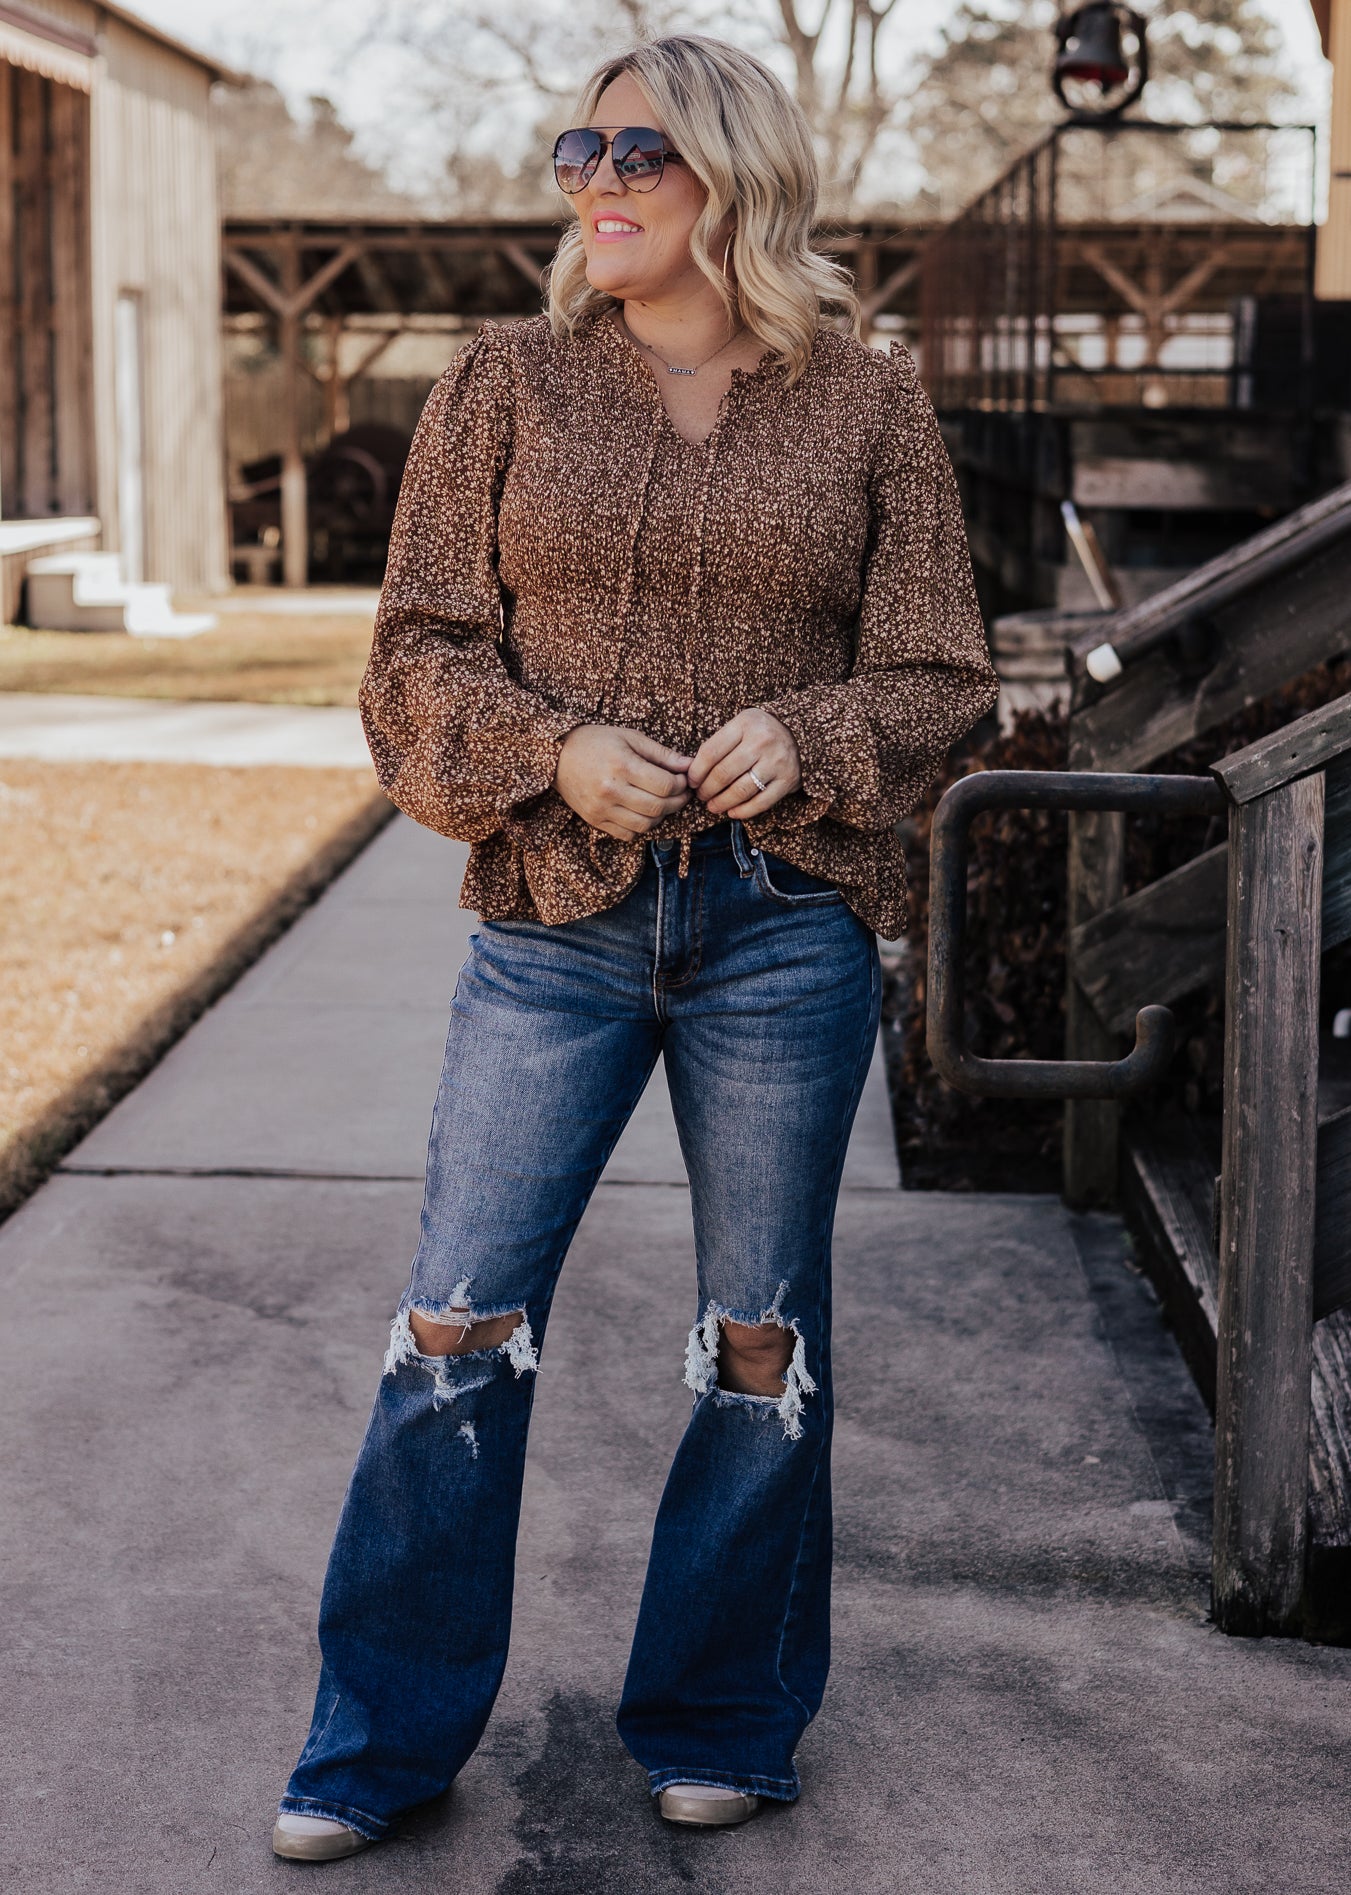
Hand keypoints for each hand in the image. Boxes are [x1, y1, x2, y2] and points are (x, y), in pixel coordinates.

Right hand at [554, 725, 692, 839]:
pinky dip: (641, 826)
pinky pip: (628, 834)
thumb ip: (661, 754)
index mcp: (622, 766)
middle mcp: (611, 790)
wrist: (556, 756)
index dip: (681, 785)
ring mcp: (601, 808)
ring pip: (645, 825)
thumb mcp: (630, 738)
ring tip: (662, 803)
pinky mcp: (595, 820)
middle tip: (681, 794)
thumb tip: (689, 765)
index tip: (682, 779)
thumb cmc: (595, 742)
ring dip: (661, 816)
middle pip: (658, 807)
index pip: (665, 785)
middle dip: (677, 802)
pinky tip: (642, 812)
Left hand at [687, 708, 800, 817]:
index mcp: (745, 724)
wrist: (800, 733)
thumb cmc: (760, 731)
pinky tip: (732, 812)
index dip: (696, 772)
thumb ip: (719, 743)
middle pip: (723, 774)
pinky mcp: (788, 780)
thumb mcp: (740, 725)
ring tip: (713, 806)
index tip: (692, 781)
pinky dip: (743, 811)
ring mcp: (776, 762)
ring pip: (740, 790)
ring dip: (722, 803)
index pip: (711, 752)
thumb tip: (694, 773)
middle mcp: (762, 742)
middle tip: (701, 796)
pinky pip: (761, 802)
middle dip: (707, 790)